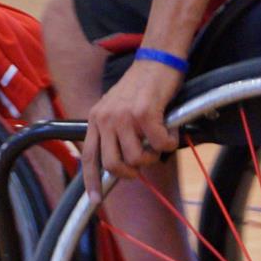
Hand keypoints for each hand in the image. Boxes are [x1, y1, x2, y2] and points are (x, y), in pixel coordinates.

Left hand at [82, 59, 183, 200]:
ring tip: (160, 139)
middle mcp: (106, 117)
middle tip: (144, 163)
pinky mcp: (144, 113)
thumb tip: (123, 165)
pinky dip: (170, 142)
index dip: (92, 181)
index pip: (89, 156)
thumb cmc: (143, 86)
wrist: (157, 59)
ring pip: (137, 158)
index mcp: (96, 117)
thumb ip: (115, 133)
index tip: (96, 201)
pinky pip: (159, 145)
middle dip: (131, 171)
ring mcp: (124, 116)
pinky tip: (172, 130)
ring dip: (153, 155)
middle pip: (113, 164)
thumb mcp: (118, 107)